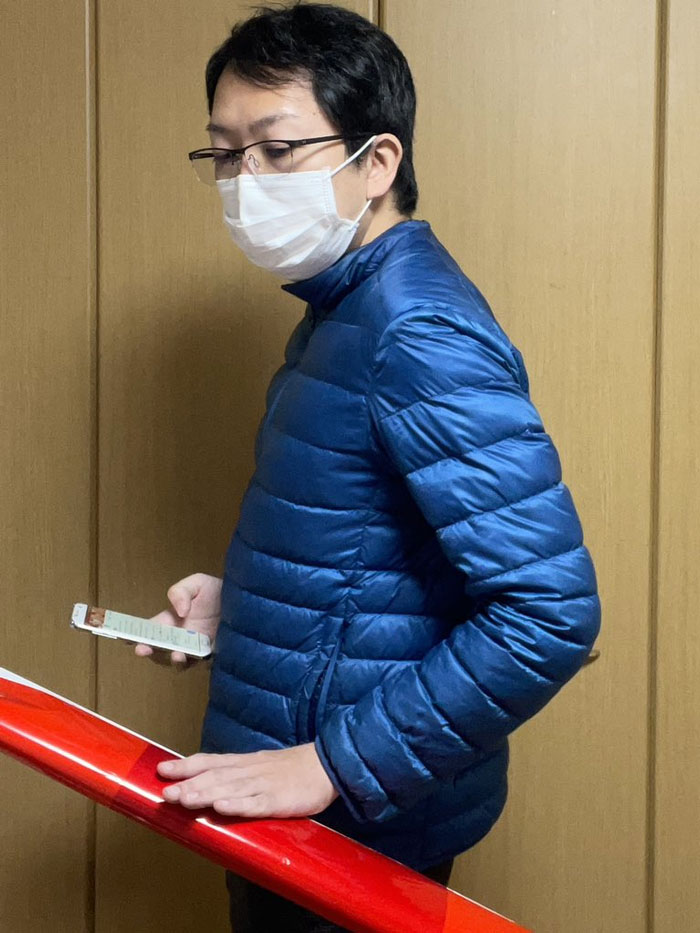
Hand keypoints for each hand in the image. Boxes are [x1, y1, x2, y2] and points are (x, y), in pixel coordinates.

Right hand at [133, 572, 222, 669]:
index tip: (125, 637)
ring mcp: (196, 650)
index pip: (149, 631)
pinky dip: (198, 664)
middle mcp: (180, 638)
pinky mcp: (213, 657)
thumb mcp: (197, 583)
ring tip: (178, 654)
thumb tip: (179, 612)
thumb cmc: (217, 592)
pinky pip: (202, 666)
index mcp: (171, 621)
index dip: (135, 634)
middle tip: (142, 649)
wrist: (247, 603)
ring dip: (174, 661)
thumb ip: (180, 591)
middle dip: (149, 651)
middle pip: (158, 650)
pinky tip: (201, 657)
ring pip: (178, 663)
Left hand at [156, 742, 339, 817]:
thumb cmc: (291, 769)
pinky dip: (238, 806)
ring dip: (205, 794)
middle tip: (164, 793)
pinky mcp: (278, 800)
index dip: (185, 765)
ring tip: (183, 800)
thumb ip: (236, 773)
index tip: (161, 769)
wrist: (327, 765)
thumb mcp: (260, 765)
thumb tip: (207, 782)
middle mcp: (249, 771)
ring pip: (230, 789)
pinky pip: (255, 804)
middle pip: (215, 777)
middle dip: (188, 784)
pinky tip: (221, 809)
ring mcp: (263, 785)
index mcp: (244, 762)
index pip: (209, 761)